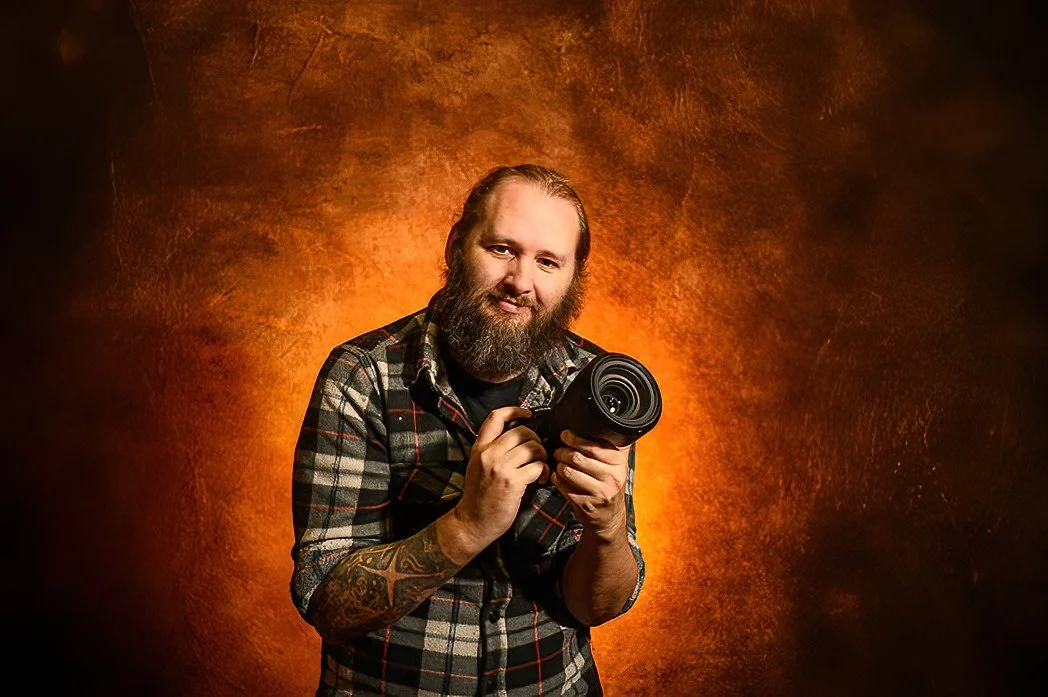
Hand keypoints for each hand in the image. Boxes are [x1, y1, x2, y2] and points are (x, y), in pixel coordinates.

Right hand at [452, 406, 548, 550]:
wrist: (472, 522)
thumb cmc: (479, 497)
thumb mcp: (478, 466)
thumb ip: (493, 450)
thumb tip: (520, 438)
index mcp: (479, 448)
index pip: (495, 417)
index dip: (514, 410)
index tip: (527, 414)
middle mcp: (488, 454)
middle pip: (521, 431)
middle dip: (536, 440)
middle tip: (537, 454)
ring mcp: (499, 467)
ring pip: (532, 447)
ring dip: (542, 456)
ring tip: (540, 468)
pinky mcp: (512, 481)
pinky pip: (537, 466)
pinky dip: (544, 471)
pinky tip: (540, 479)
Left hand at [550, 430, 629, 539]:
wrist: (609, 516)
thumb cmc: (608, 485)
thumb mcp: (615, 464)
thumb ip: (610, 445)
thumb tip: (600, 422)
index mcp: (619, 463)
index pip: (593, 446)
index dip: (575, 438)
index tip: (566, 435)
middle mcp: (611, 477)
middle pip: (578, 457)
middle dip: (563, 451)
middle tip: (558, 450)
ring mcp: (599, 492)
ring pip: (568, 471)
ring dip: (558, 465)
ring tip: (558, 463)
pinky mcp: (585, 504)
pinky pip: (563, 486)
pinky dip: (557, 479)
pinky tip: (558, 477)